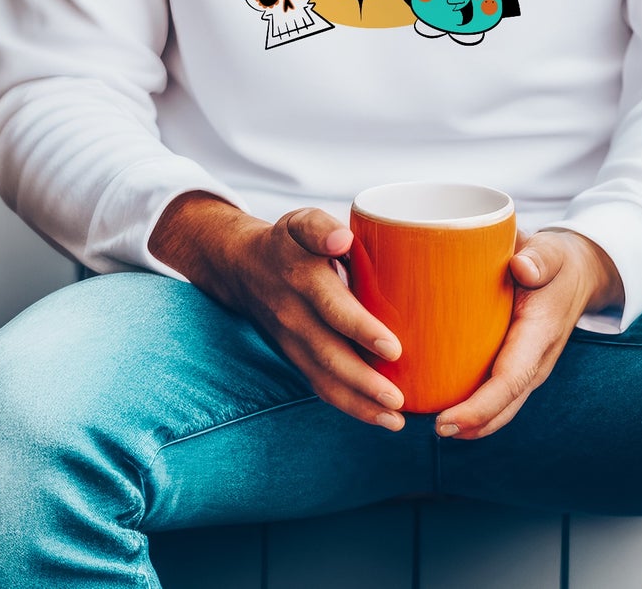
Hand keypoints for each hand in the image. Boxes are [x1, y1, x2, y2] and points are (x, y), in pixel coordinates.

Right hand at [150, 194, 408, 432]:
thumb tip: (342, 239)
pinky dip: (348, 405)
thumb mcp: (302, 222)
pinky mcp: (294, 357)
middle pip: (329, 355)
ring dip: (359, 403)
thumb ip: (321, 228)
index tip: (394, 349)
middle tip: (399, 399)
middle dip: (364, 382)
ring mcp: (291, 341)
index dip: (362, 330)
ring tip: (396, 419)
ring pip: (324, 379)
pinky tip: (379, 417)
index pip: (333, 309)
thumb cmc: (289, 241)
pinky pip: (319, 385)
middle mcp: (293, 315)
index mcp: (302, 278)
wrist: (242, 267)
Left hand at [434, 227, 621, 441]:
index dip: (479, 406)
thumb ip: (539, 257)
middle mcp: (537, 360)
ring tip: (439, 427)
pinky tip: (452, 409)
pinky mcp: (521, 365)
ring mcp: (531, 367)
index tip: (447, 420)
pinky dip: (479, 409)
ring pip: (504, 407)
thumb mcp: (551, 251)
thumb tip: (521, 267)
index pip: (510, 380)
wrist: (580, 273)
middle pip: (506, 406)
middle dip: (473, 424)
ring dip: (475, 423)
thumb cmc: (557, 261)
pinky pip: (501, 395)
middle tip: (436, 430)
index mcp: (540, 334)